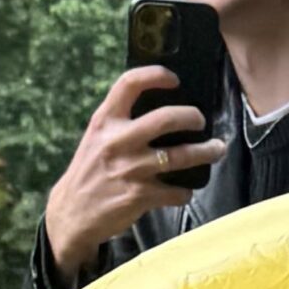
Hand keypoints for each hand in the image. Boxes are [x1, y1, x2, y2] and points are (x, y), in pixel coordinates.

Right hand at [42, 68, 227, 277]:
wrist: (72, 213)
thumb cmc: (90, 172)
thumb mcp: (97, 139)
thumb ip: (122, 124)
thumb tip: (163, 111)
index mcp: (104, 121)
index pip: (129, 84)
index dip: (155, 75)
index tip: (174, 79)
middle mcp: (117, 141)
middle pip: (165, 118)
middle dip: (193, 117)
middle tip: (201, 122)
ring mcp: (130, 169)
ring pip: (180, 156)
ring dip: (206, 152)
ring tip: (216, 150)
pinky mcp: (140, 196)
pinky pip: (177, 192)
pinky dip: (185, 192)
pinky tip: (184, 190)